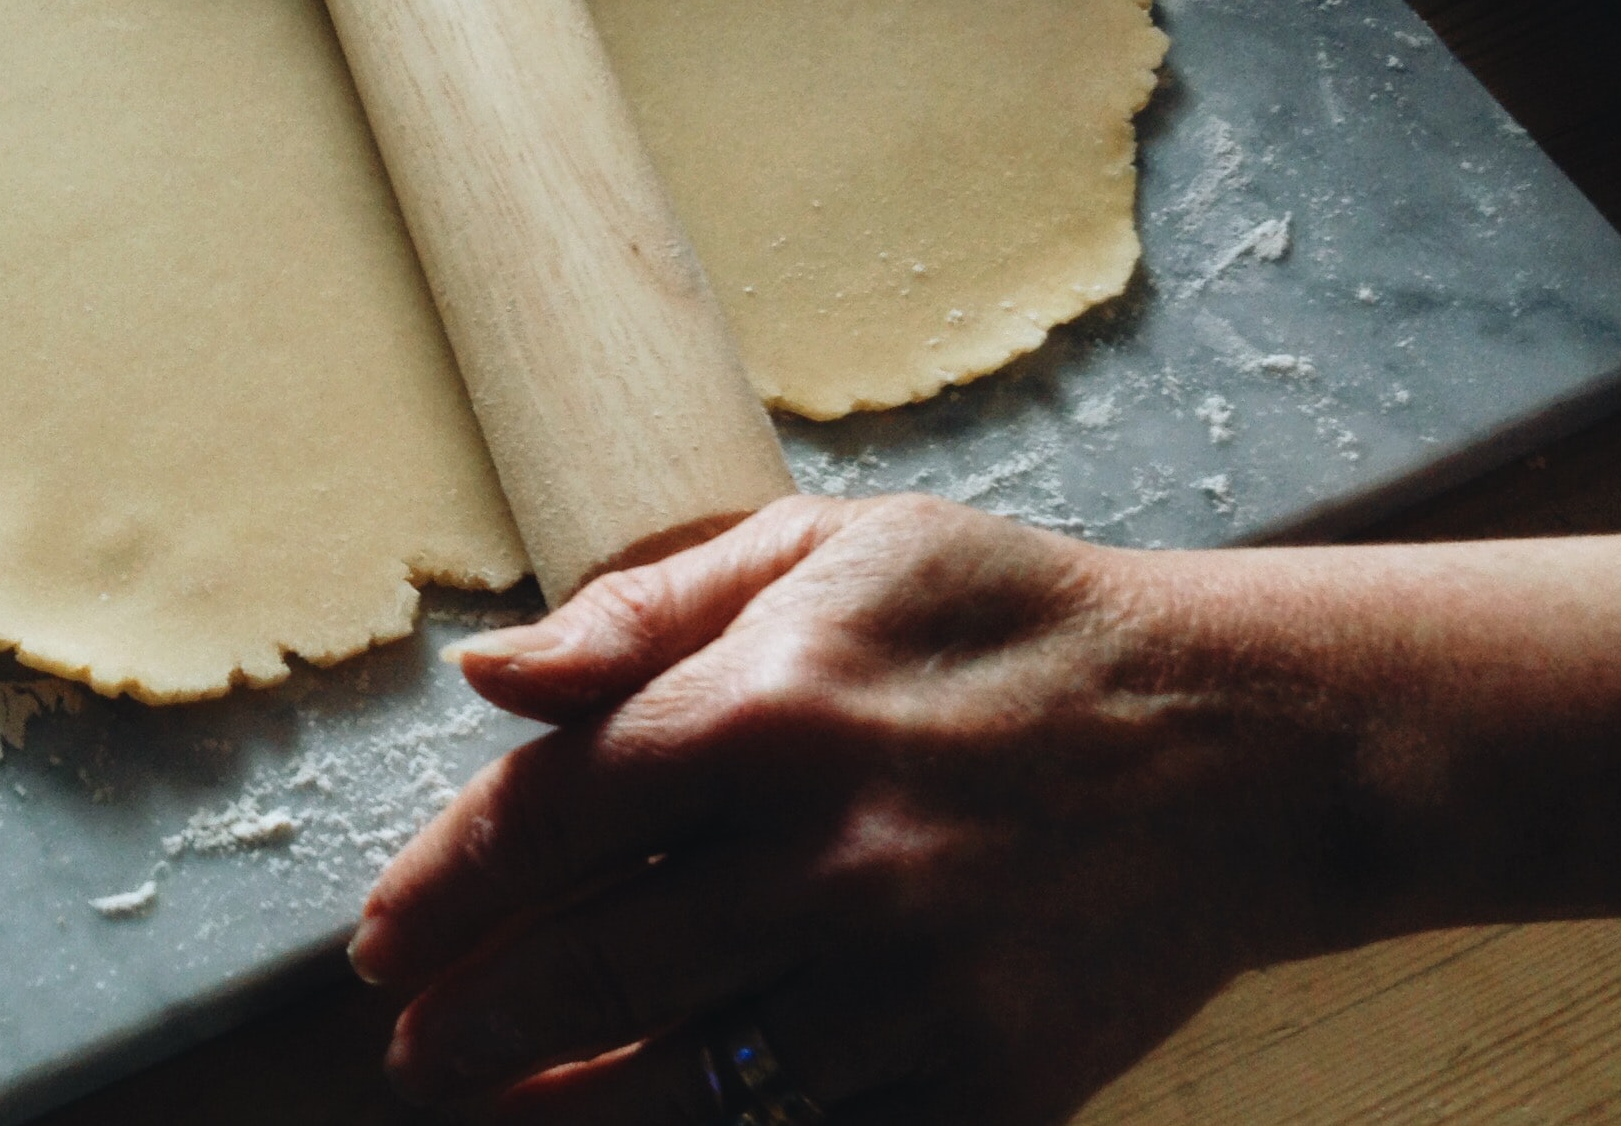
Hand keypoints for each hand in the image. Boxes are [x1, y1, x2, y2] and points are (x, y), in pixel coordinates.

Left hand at [351, 496, 1360, 1123]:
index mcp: (767, 711)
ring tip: (495, 1102)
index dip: (440, 892)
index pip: (544, 822)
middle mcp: (828, 858)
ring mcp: (912, 984)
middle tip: (412, 1048)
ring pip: (683, 1081)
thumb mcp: (823, 553)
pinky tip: (651, 1121)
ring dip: (563, 1104)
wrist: (1240, 742)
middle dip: (471, 1025)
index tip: (380, 941)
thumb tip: (484, 673)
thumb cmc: (1002, 627)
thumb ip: (637, 615)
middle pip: (587, 971)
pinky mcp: (988, 1078)